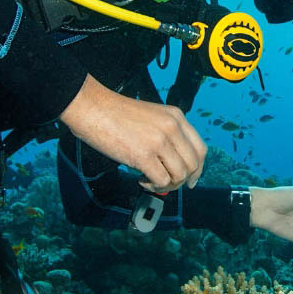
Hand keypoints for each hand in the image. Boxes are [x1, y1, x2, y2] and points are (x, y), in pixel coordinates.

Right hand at [58, 74, 206, 191]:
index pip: (200, 149)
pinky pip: (161, 181)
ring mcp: (159, 141)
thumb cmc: (115, 114)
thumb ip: (166, 134)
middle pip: (192, 165)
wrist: (92, 108)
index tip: (190, 179)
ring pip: (179, 175)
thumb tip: (173, 163)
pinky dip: (152, 186)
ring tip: (149, 180)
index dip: (197, 169)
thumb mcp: (152, 116)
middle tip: (166, 184)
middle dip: (181, 180)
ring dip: (166, 185)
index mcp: (176, 116)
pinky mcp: (144, 155)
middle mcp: (172, 127)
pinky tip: (140, 178)